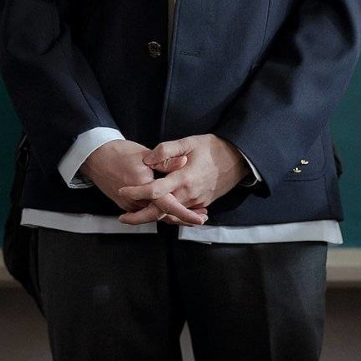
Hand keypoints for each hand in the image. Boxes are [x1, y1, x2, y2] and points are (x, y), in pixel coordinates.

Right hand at [78, 139, 208, 225]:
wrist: (95, 157)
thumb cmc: (120, 152)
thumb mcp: (145, 154)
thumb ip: (165, 160)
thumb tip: (185, 161)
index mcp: (143, 186)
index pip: (168, 204)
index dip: (185, 214)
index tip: (200, 219)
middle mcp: (136, 200)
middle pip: (163, 216)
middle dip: (183, 219)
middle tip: (201, 218)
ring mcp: (129, 205)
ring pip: (155, 215)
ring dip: (172, 215)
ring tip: (192, 213)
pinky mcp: (125, 205)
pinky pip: (146, 212)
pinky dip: (159, 211)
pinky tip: (171, 207)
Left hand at [116, 133, 248, 225]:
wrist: (238, 159)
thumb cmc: (212, 147)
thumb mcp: (189, 142)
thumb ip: (167, 150)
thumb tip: (148, 159)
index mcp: (183, 178)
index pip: (155, 190)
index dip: (136, 192)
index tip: (122, 190)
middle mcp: (189, 194)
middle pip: (160, 211)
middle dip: (140, 216)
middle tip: (122, 218)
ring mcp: (196, 201)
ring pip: (170, 215)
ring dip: (152, 216)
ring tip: (135, 215)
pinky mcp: (202, 204)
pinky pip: (181, 214)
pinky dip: (168, 215)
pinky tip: (158, 212)